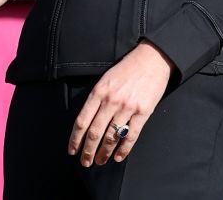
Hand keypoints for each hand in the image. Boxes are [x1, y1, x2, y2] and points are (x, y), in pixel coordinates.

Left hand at [68, 41, 172, 166]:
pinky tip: (117, 157)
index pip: (82, 120)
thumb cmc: (126, 69)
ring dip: (104, 152)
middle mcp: (111, 101)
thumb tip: (86, 121)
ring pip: (111, 136)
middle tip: (84, 162)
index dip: (75, 138)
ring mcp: (127, 108)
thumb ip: (96, 98)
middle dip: (87, 150)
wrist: (151, 60)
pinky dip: (123, 150)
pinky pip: (131, 136)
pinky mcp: (143, 113)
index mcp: (98, 91)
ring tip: (99, 161)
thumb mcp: (105, 79)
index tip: (72, 150)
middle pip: (95, 132)